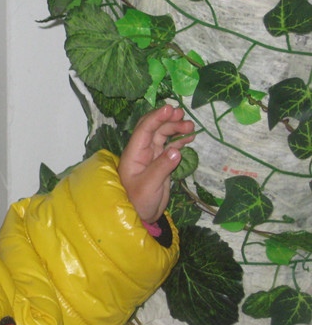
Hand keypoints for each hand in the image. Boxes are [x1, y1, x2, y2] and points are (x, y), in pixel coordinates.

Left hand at [118, 105, 194, 223]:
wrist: (140, 216)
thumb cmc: (138, 201)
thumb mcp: (149, 185)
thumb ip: (161, 167)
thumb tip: (176, 150)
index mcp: (134, 153)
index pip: (144, 129)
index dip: (156, 117)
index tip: (170, 108)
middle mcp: (142, 152)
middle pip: (154, 128)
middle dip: (168, 119)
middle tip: (184, 115)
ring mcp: (151, 156)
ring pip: (163, 135)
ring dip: (175, 128)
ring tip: (191, 127)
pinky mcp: (160, 163)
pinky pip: (170, 146)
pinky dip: (179, 140)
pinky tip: (189, 137)